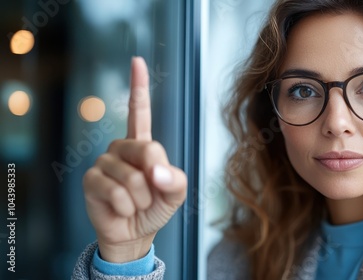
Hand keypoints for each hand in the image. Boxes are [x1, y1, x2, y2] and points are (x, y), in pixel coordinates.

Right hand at [82, 57, 186, 262]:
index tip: (137, 61)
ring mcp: (104, 162)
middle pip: (147, 149)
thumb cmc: (155, 207)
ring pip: (131, 177)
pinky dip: (126, 207)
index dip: (138, 87)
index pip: (138, 111)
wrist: (135, 233)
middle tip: (151, 194)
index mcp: (142, 145)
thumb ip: (175, 179)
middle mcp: (120, 148)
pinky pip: (116, 192)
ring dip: (141, 198)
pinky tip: (121, 209)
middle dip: (155, 178)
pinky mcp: (91, 180)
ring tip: (135, 204)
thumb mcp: (176, 193)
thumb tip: (157, 172)